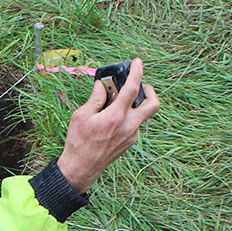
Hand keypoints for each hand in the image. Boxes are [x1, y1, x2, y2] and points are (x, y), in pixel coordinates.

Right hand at [57, 57, 160, 192]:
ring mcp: (132, 135)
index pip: (132, 89)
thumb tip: (103, 85)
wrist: (81, 168)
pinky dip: (125, 115)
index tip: (138, 62)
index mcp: (116, 116)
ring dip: (132, 104)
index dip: (137, 72)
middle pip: (153, 104)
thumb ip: (95, 98)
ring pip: (141, 113)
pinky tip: (110, 117)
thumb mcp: (81, 116)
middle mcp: (129, 126)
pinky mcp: (130, 142)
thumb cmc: (78, 142)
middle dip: (149, 90)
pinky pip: (133, 123)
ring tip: (112, 103)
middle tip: (137, 85)